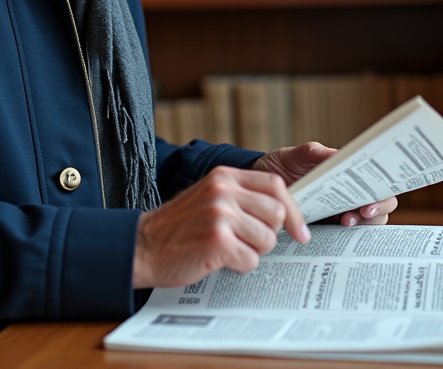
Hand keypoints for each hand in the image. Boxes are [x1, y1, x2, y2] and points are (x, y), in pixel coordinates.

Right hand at [132, 165, 309, 287]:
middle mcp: (224, 190)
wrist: (143, 245)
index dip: (292, 210)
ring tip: (227, 250)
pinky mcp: (218, 241)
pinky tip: (218, 261)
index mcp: (224, 176)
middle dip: (268, 234)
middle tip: (247, 242)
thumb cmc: (179, 227)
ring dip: (252, 252)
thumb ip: (241, 197)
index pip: (275, 186)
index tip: (299, 231)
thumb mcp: (209, 197)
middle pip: (277, 213)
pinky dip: (239, 267)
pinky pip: (251, 260)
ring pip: (267, 240)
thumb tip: (283, 211)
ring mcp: (220, 214)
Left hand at [251, 142, 398, 226]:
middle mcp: (351, 195)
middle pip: (381, 207)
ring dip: (362, 225)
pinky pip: (343, 238)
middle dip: (377, 211)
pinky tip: (335, 236)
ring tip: (345, 222)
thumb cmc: (284, 164)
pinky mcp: (326, 229)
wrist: (261, 183)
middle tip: (362, 212)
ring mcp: (340, 213)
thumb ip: (316, 153)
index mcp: (350, 175)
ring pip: (366, 224)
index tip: (372, 198)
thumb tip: (339, 155)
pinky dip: (344, 239)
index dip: (384, 193)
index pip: (380, 185)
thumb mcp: (298, 155)